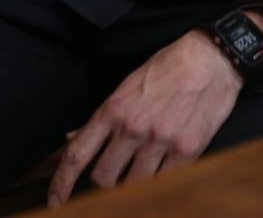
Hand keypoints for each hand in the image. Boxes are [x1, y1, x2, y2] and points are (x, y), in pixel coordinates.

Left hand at [47, 30, 240, 207]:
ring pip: (134, 185)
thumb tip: (73, 138)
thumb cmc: (164, 71)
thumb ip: (100, 119)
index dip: (61, 183)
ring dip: (132, 186)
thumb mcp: (124, 88)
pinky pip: (167, 182)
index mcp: (111, 110)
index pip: (77, 154)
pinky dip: (160, 184)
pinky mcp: (189, 151)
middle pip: (104, 178)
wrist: (209, 61)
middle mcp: (132, 129)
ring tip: (137, 175)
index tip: (54, 201)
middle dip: (102, 184)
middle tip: (109, 180)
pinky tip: (161, 175)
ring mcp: (161, 142)